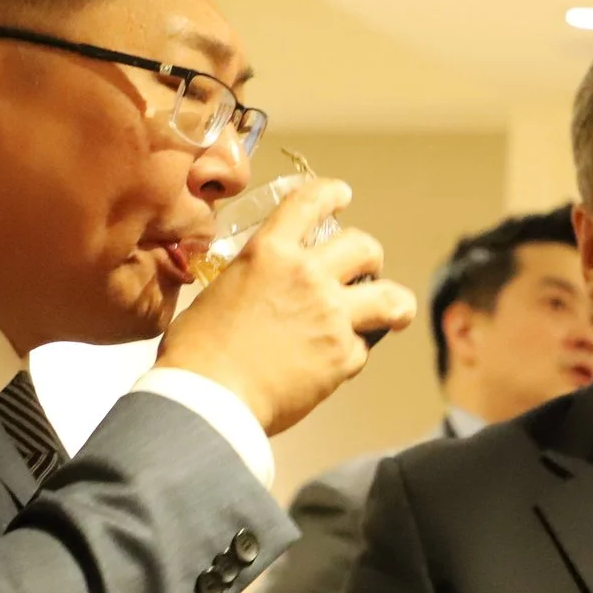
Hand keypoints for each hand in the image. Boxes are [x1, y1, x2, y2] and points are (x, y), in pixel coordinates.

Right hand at [154, 179, 416, 435]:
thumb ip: (250, 281)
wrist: (209, 398)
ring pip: (390, 297)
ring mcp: (331, 315)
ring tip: (394, 310)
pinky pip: (364, 348)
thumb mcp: (217, 292)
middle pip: (364, 246)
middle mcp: (307, 275)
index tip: (342, 194)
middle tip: (366, 269)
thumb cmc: (198, 353)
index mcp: (269, 253)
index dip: (331, 194)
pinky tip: (338, 362)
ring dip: (395, 302)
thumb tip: (257, 290)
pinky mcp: (343, 356)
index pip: (309, 203)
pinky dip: (353, 354)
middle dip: (370, 256)